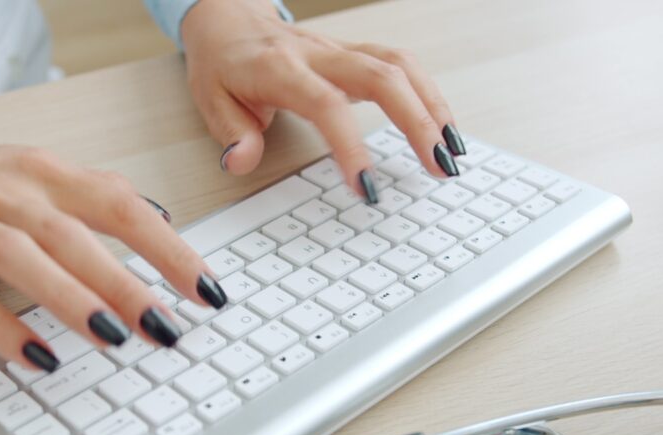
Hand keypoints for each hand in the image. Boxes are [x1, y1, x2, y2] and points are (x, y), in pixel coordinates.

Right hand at [0, 140, 227, 370]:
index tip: (206, 290)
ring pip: (25, 260)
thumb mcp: (41, 173)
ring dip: (74, 300)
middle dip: (128, 284)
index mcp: (49, 175)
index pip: (122, 207)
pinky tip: (40, 358)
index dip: (170, 249)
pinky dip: (4, 330)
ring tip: (116, 337)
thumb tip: (162, 217)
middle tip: (168, 326)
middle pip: (77, 238)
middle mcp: (12, 196)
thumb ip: (100, 194)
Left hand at [181, 0, 464, 196]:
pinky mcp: (355, 54)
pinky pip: (401, 66)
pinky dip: (428, 96)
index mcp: (279, 68)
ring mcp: (340, 50)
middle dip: (416, 123)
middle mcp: (317, 53)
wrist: (228, 19)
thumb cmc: (223, 62)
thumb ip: (232, 133)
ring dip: (433, 108)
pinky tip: (442, 128)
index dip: (349, 145)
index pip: (325, 104)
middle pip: (381, 76)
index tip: (366, 187)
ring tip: (453, 153)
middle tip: (439, 168)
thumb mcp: (210, 100)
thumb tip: (242, 161)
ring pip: (400, 65)